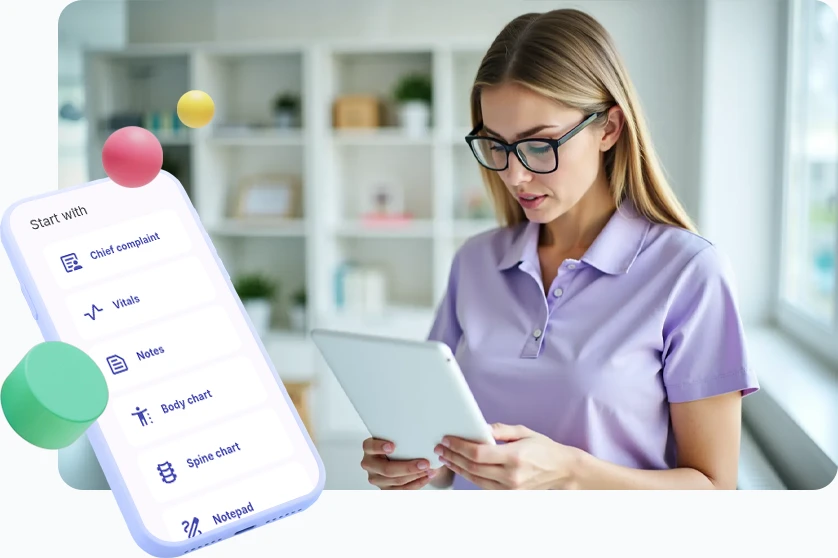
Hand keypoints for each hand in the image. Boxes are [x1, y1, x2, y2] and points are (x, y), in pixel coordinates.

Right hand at [360, 437, 443, 489]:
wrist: (396, 455)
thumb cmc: (397, 443)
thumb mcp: (394, 436)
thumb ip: (399, 434)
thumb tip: (419, 428)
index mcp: (368, 448)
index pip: (370, 447)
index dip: (379, 447)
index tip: (392, 446)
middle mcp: (369, 464)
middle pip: (387, 469)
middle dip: (408, 467)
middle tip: (425, 463)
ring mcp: (376, 478)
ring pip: (397, 481)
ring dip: (416, 476)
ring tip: (430, 470)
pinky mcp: (385, 489)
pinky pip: (402, 490)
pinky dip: (417, 483)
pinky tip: (427, 477)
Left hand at [434, 423, 580, 489]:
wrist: (563, 471)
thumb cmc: (544, 449)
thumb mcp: (523, 432)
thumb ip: (499, 430)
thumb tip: (478, 427)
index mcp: (514, 457)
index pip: (478, 453)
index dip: (459, 447)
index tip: (447, 439)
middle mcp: (511, 476)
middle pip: (472, 468)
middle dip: (453, 456)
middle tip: (440, 447)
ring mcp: (510, 489)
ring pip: (475, 480)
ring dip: (458, 468)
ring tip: (446, 457)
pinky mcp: (510, 496)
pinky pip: (483, 487)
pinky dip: (470, 477)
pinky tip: (461, 468)